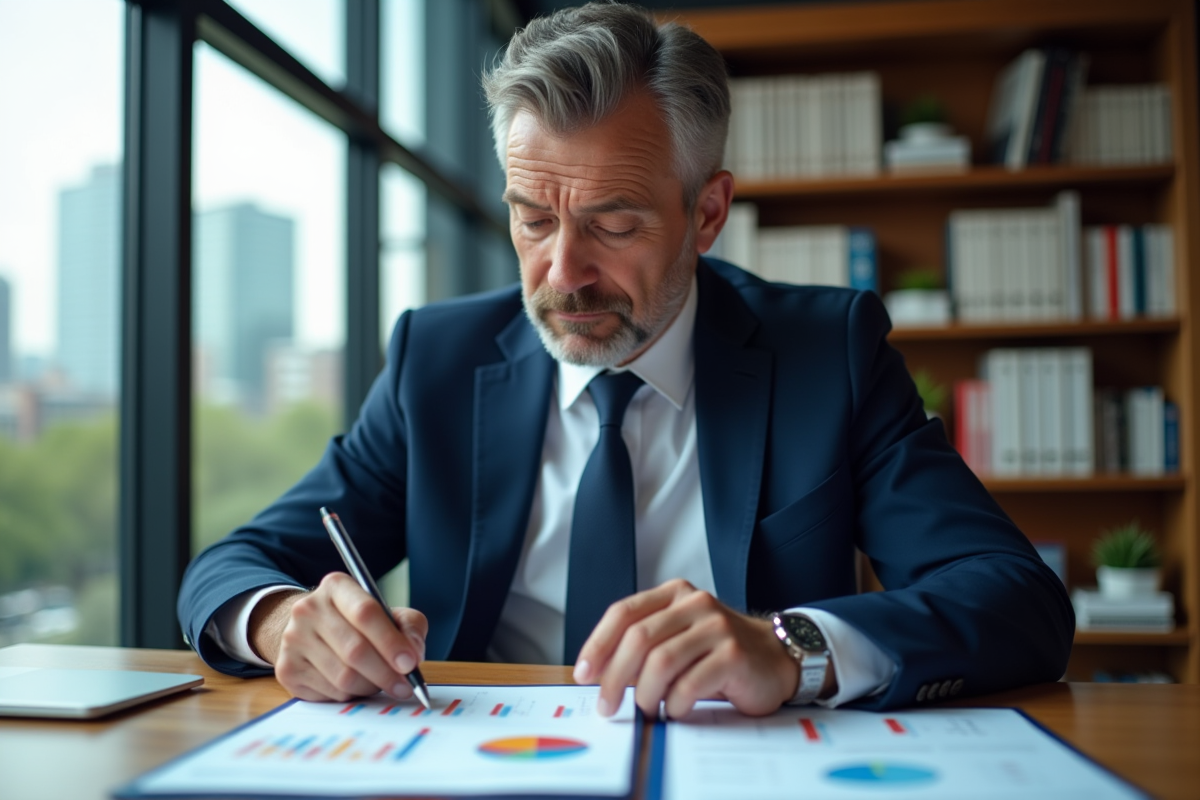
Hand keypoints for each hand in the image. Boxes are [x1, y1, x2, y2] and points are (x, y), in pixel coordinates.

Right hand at [249, 572, 427, 701]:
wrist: (311, 632)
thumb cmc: (358, 623)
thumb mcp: (388, 613)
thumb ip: (408, 626)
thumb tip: (413, 654)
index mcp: (336, 586)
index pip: (365, 612)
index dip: (391, 641)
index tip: (410, 662)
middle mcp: (308, 609)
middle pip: (354, 649)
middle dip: (386, 673)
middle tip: (405, 686)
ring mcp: (293, 640)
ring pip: (343, 676)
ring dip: (371, 686)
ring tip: (381, 682)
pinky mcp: (286, 669)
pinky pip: (330, 692)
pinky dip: (352, 694)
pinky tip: (357, 684)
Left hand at [573, 578, 820, 718]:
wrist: (777, 657)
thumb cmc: (720, 653)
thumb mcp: (680, 636)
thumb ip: (646, 644)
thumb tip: (598, 674)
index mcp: (674, 594)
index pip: (623, 612)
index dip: (597, 643)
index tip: (583, 673)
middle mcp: (694, 603)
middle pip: (638, 638)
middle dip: (614, 677)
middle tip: (606, 705)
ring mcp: (716, 626)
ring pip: (661, 661)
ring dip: (645, 694)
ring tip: (646, 710)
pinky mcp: (733, 653)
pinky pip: (690, 683)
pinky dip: (675, 703)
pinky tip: (676, 710)